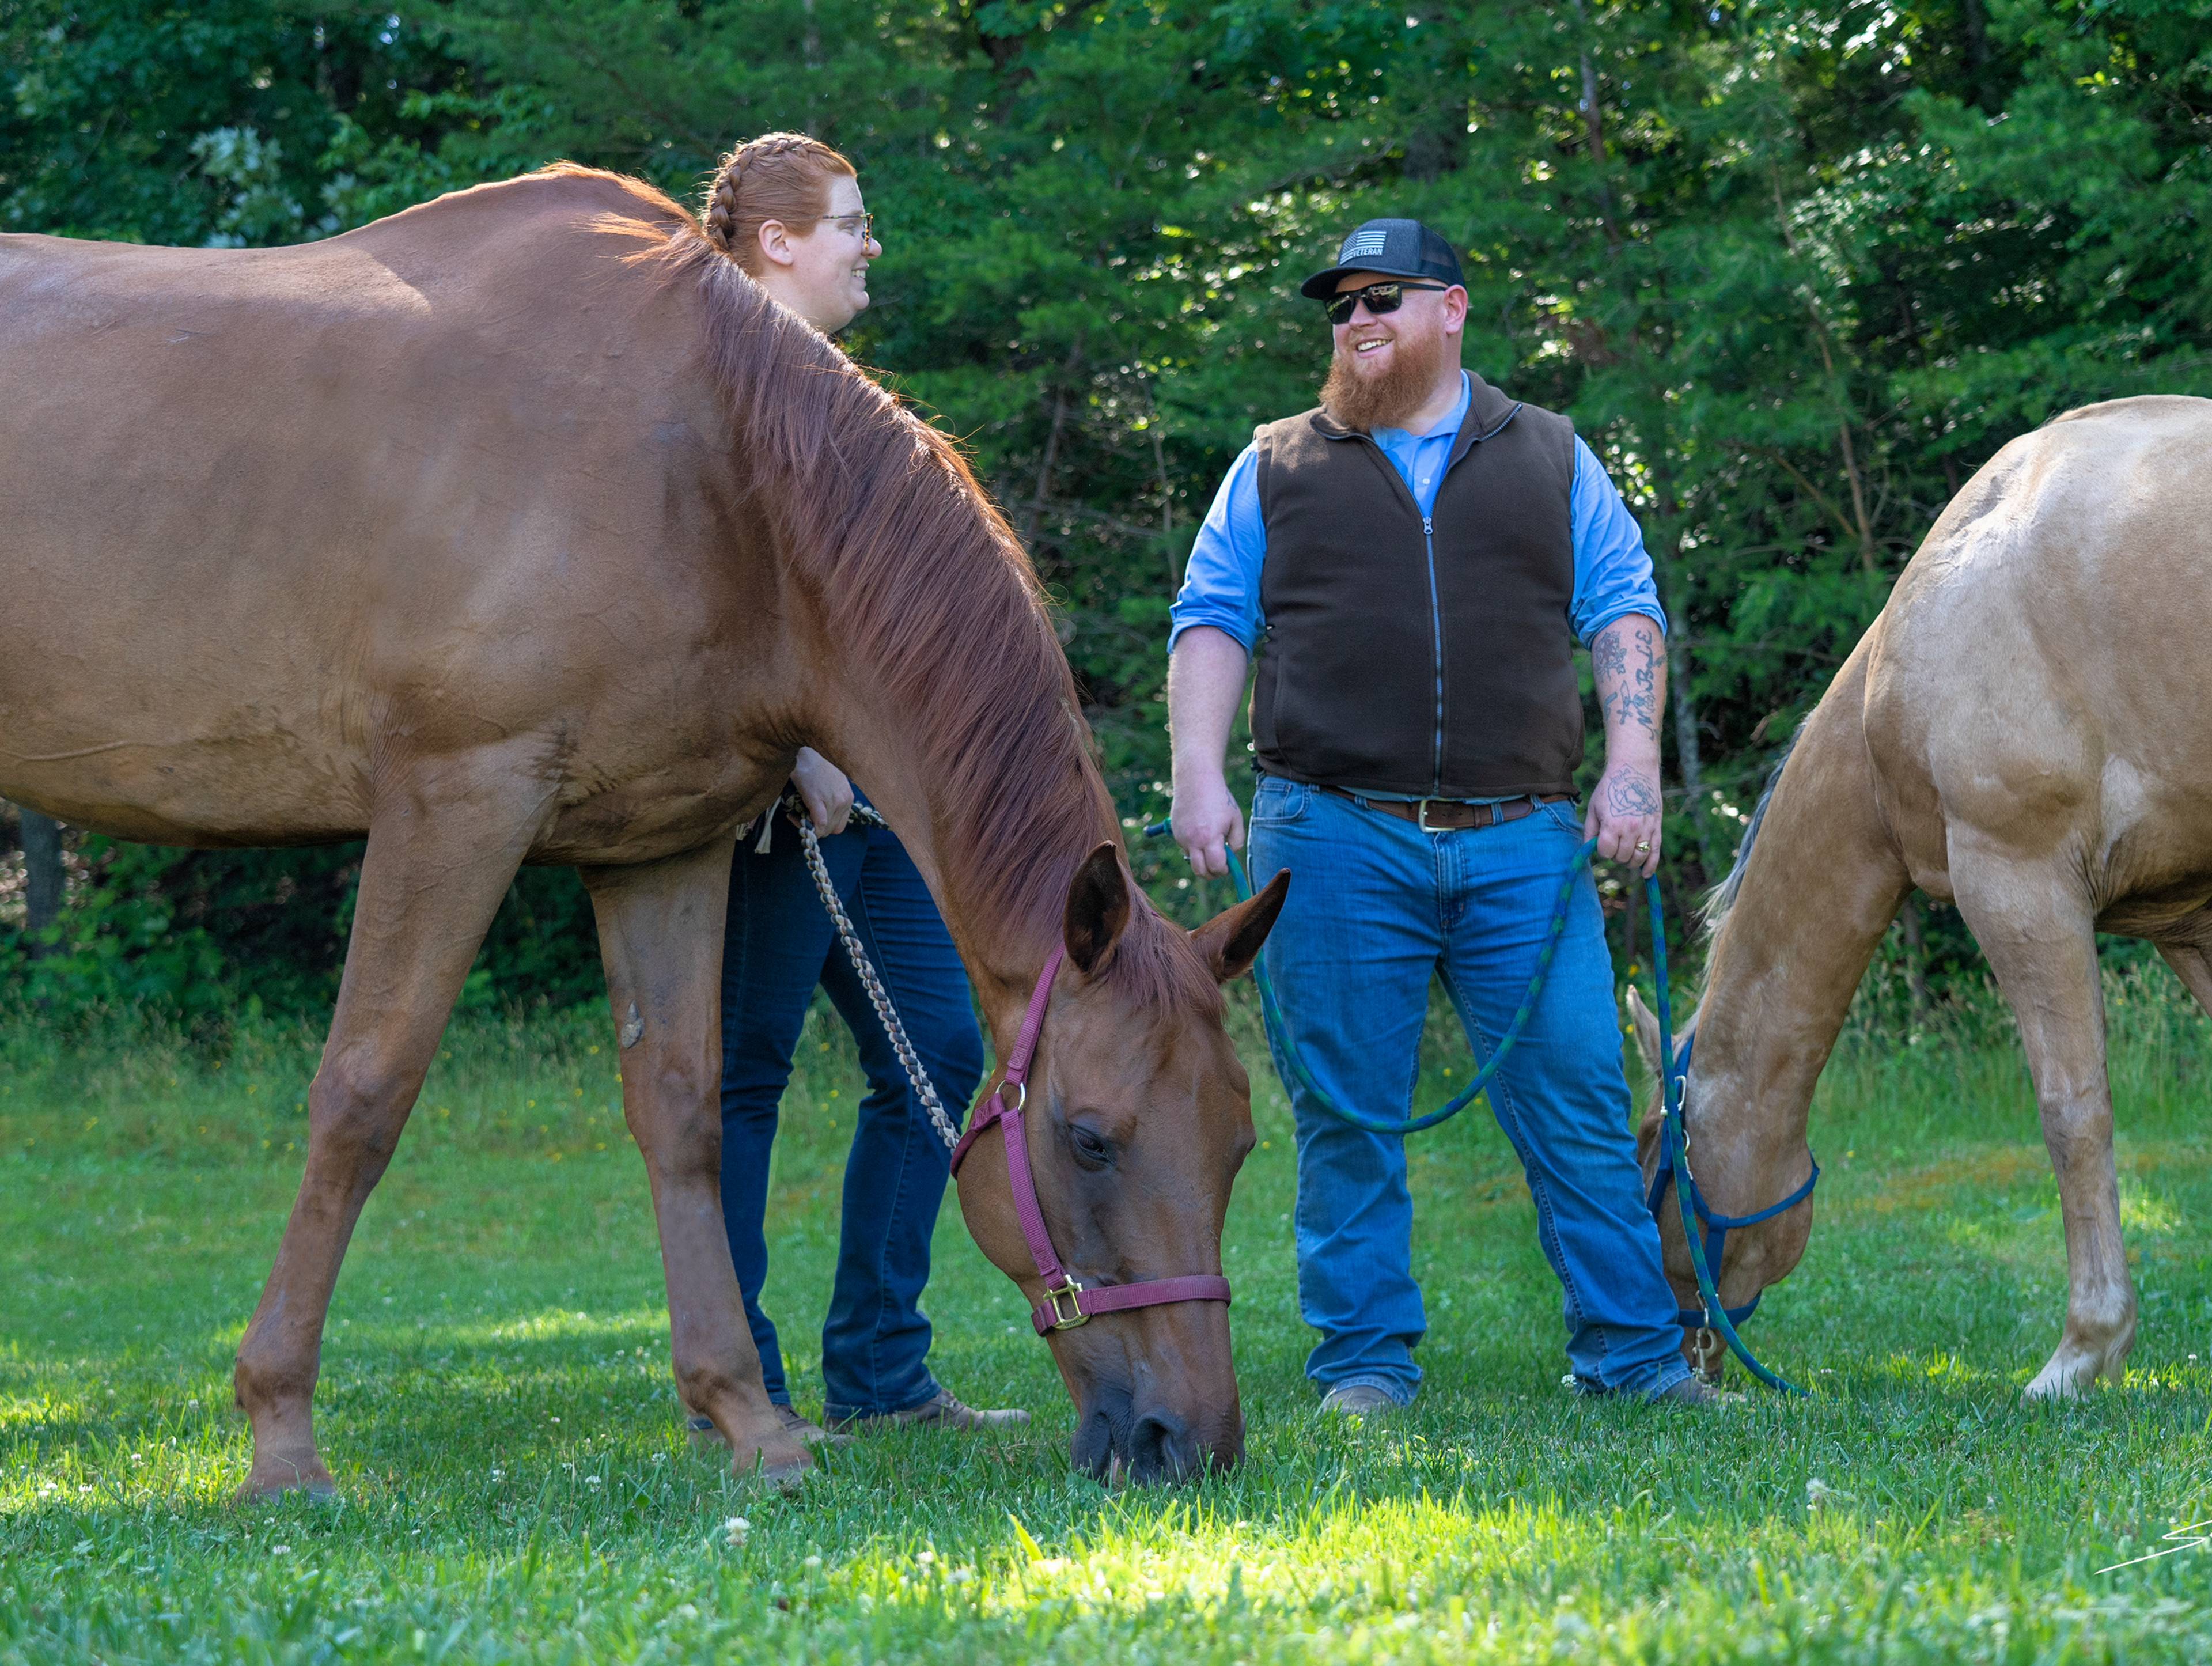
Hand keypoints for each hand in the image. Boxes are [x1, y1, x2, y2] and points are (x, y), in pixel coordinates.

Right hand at [790, 747, 853, 835]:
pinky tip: (793, 817)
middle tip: (800, 819)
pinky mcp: (819, 800)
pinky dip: (807, 826)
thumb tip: (822, 816)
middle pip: (832, 829)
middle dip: (816, 829)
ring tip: (795, 815)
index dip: (825, 828)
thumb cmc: (816, 766)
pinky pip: (819, 824)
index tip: (811, 821)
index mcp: (848, 797)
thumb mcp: (833, 783)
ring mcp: (834, 801)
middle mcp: (845, 800)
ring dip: (809, 826)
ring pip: (825, 829)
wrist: (805, 753)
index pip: (839, 825)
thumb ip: (833, 799)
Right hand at [1171, 770, 1244, 878]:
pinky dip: (1193, 845)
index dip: (1224, 870)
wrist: (1196, 780)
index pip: (1216, 867)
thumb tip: (1231, 855)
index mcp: (1210, 838)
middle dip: (1211, 874)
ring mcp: (1181, 837)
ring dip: (1202, 857)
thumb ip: (1236, 841)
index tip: (1228, 867)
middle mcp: (1192, 841)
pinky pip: (1185, 846)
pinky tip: (1199, 828)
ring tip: (1210, 838)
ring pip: (1192, 859)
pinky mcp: (1174, 832)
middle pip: (1200, 871)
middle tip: (1219, 867)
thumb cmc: (1219, 798)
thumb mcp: (1235, 819)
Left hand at [1586, 760, 1661, 877]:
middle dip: (1615, 855)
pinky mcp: (1656, 827)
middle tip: (1613, 844)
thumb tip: (1588, 850)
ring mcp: (1646, 829)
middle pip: (1622, 858)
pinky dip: (1650, 866)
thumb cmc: (1610, 788)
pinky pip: (1655, 853)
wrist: (1634, 770)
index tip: (1601, 842)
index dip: (1602, 850)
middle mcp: (1630, 829)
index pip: (1605, 852)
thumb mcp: (1594, 808)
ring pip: (1638, 858)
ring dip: (1630, 861)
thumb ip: (1590, 831)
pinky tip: (1645, 874)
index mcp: (1612, 825)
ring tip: (1625, 853)